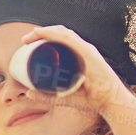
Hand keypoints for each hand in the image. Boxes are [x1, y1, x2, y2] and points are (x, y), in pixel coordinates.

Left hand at [18, 24, 135, 121]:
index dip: (44, 37)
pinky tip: (42, 32)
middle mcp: (83, 49)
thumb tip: (27, 93)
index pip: (61, 40)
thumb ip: (46, 96)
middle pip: (59, 34)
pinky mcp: (87, 53)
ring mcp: (86, 49)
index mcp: (80, 55)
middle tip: (25, 40)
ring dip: (44, 31)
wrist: (110, 102)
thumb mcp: (64, 97)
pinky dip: (53, 34)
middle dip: (40, 33)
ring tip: (29, 36)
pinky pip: (68, 39)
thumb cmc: (92, 99)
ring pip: (62, 33)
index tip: (27, 42)